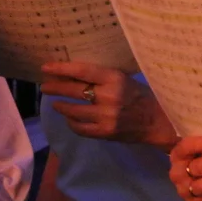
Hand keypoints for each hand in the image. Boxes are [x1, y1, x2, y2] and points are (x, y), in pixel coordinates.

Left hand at [41, 61, 176, 149]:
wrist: (157, 120)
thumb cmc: (140, 95)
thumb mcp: (124, 80)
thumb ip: (103, 79)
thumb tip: (75, 75)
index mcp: (115, 79)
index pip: (82, 71)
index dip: (62, 69)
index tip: (46, 68)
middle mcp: (109, 96)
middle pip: (74, 91)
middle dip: (55, 88)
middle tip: (44, 86)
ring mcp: (106, 116)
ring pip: (73, 111)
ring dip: (61, 106)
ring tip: (55, 103)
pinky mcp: (105, 132)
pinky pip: (80, 128)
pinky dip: (72, 122)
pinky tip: (69, 118)